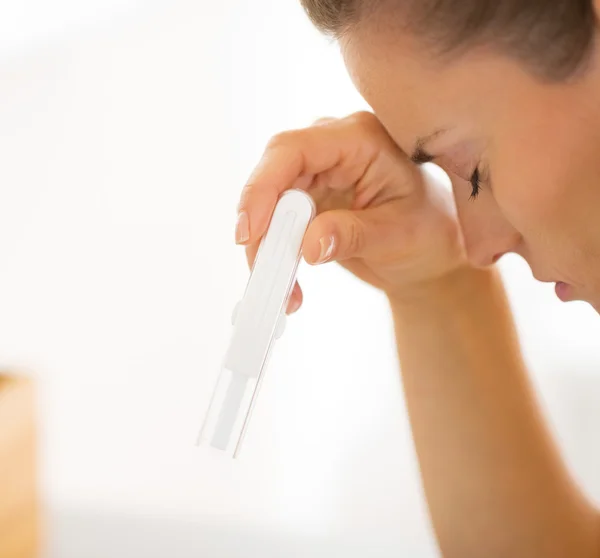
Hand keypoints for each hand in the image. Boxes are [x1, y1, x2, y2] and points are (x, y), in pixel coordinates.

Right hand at [236, 112, 467, 313]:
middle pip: (273, 175)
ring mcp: (318, 172)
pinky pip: (277, 223)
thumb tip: (307, 246)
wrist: (430, 253)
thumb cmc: (429, 234)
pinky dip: (276, 255)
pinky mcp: (309, 198)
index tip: (250, 231)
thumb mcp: (398, 236)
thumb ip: (353, 236)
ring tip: (284, 291)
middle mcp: (333, 148)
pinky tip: (290, 288)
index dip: (263, 186)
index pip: (294, 149)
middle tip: (263, 270)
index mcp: (361, 139)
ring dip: (266, 247)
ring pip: (269, 203)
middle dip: (261, 224)